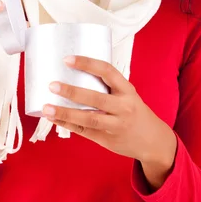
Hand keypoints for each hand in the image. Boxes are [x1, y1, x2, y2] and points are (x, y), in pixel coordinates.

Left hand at [43, 55, 176, 168]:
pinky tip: (53, 119)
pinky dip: (67, 124)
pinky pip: (84, 131)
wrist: (154, 142)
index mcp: (127, 90)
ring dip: (65, 113)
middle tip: (52, 85)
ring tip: (46, 108)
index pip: (107, 71)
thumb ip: (107, 87)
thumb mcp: (128, 95)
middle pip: (96, 98)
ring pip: (88, 118)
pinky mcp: (107, 139)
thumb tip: (74, 73)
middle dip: (72, 91)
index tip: (67, 59)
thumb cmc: (135, 113)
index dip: (87, 63)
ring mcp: (115, 125)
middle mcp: (123, 107)